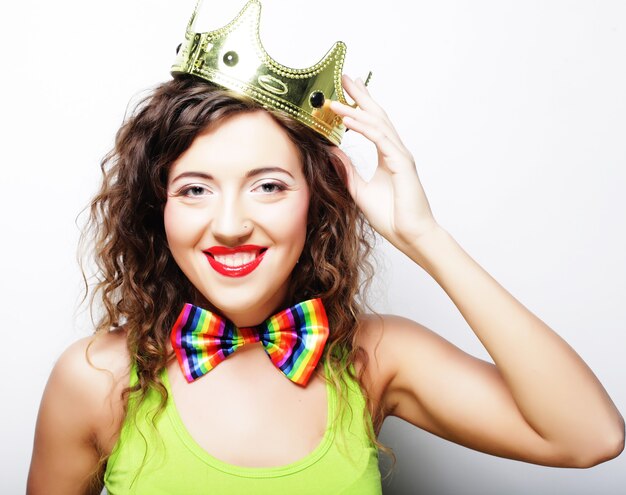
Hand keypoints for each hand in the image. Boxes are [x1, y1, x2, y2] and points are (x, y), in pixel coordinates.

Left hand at [329, 75, 438, 249]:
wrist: (410, 236)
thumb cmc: (392, 217)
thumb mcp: (359, 190)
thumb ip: (347, 170)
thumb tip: (331, 152)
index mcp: (387, 157)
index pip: (372, 124)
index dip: (359, 106)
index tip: (344, 92)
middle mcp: (395, 152)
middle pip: (377, 116)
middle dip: (361, 95)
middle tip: (345, 77)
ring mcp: (400, 156)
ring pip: (377, 124)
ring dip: (356, 108)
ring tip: (337, 97)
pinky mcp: (401, 164)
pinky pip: (380, 139)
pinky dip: (363, 127)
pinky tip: (347, 119)